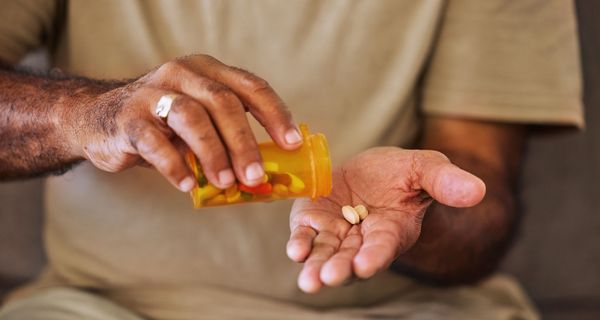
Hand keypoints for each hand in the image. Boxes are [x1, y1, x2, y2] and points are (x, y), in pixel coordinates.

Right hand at [63, 54, 300, 190]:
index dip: (276, 114)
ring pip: (192, 117)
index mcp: (209, 72)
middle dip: (244, 142)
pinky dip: (174, 165)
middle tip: (256, 176)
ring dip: (213, 154)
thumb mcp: (199, 121)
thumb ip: (227, 138)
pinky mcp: (128, 117)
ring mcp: (153, 92)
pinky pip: (155, 141)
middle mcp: (183, 74)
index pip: (251, 87)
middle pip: (223, 103)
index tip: (292, 143)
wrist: (100, 119)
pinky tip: (186, 185)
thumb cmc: (163, 125)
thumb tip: (266, 176)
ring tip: (225, 182)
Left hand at [286, 147, 485, 292]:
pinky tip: (296, 250)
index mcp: (392, 231)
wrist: (373, 170)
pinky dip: (300, 243)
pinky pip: (306, 235)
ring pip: (326, 254)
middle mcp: (363, 239)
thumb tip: (477, 191)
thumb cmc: (404, 173)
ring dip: (316, 266)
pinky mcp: (314, 220)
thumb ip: (446, 182)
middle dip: (340, 269)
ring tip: (309, 280)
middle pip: (350, 259)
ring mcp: (336, 232)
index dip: (375, 256)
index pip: (383, 247)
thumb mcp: (427, 169)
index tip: (365, 264)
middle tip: (329, 278)